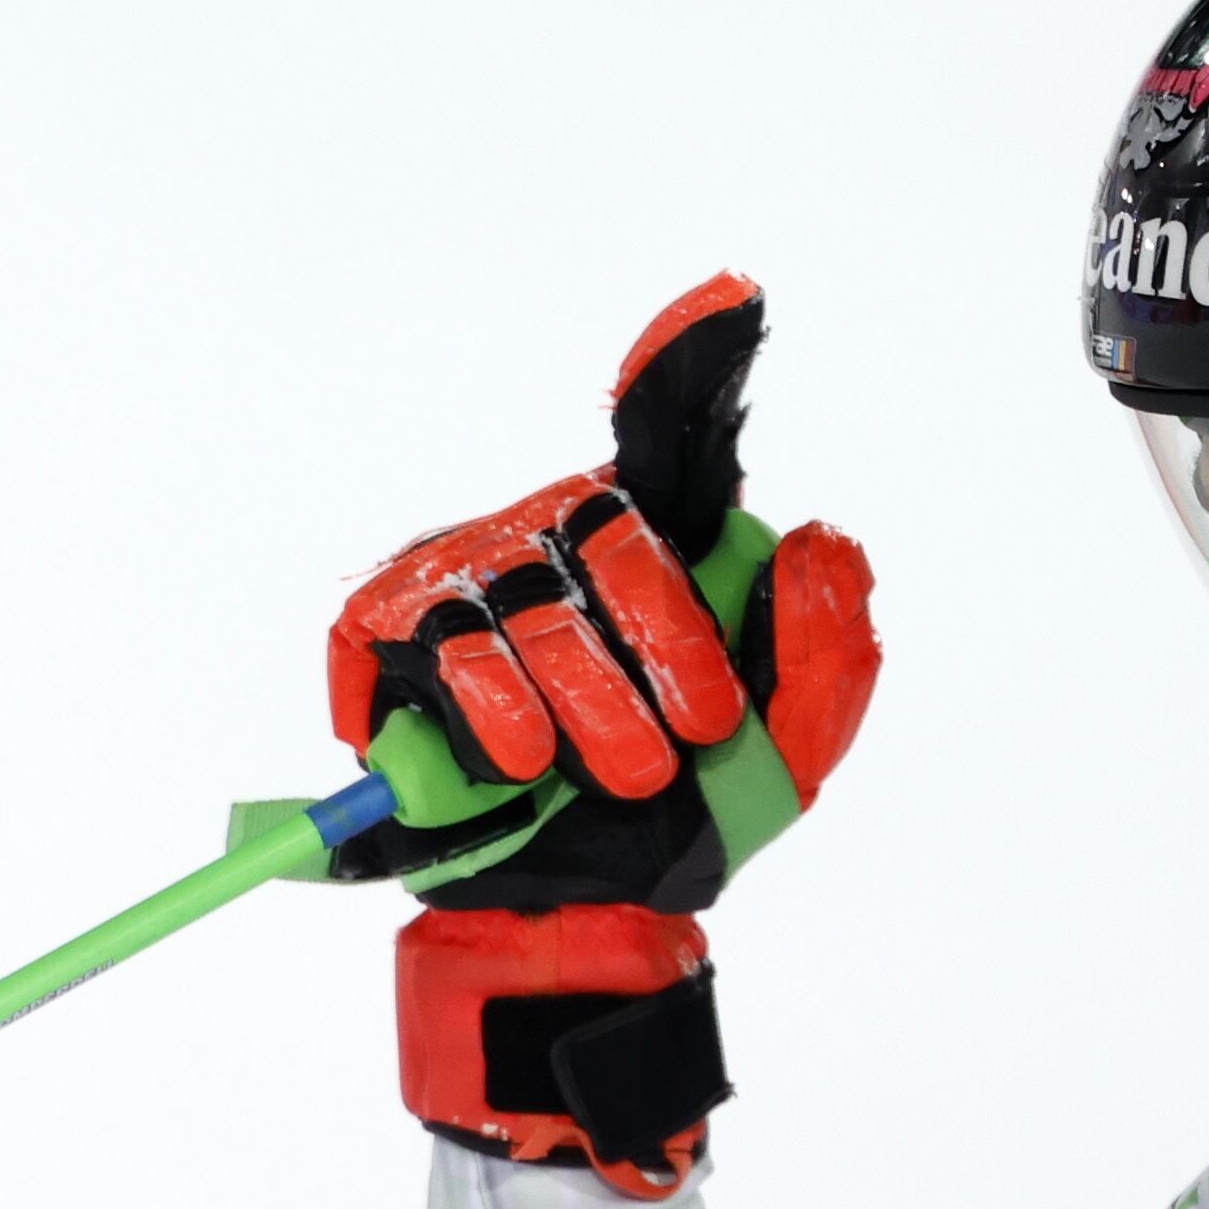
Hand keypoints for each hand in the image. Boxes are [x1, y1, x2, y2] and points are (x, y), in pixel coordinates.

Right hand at [325, 272, 874, 914]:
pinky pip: (432, 646)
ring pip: (522, 608)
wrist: (581, 911)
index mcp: (652, 546)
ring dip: (578, 709)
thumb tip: (817, 532)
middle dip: (655, 648)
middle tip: (683, 744)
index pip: (668, 432)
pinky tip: (512, 768)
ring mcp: (463, 572)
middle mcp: (554, 536)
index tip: (738, 297)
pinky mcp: (383, 627)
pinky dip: (482, 718)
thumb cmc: (682, 816)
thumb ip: (825, 647)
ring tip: (612, 779)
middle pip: (605, 534)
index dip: (691, 360)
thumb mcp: (786, 749)